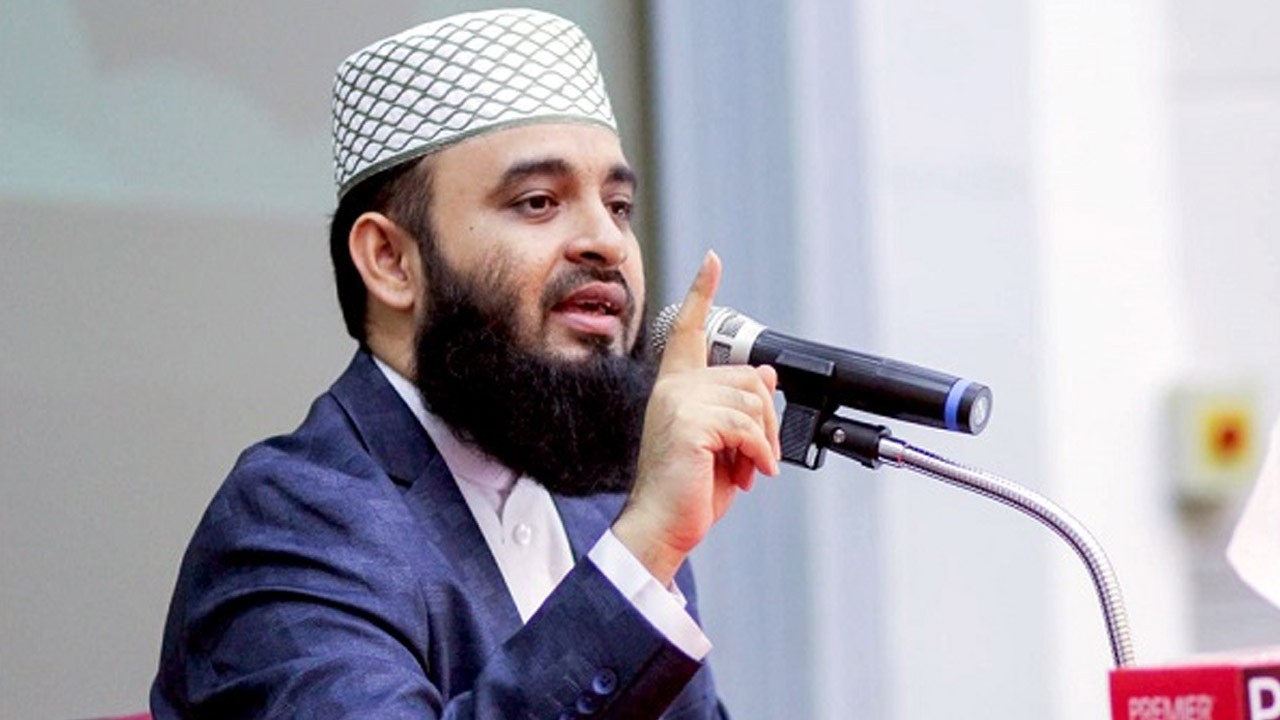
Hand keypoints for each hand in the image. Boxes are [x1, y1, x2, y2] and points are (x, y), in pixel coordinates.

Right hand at [612, 251, 780, 585]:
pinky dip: (759, 454)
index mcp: (676, 389)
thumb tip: (767, 376)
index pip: (689, 331)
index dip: (702, 293)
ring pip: (753, 402)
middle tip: (757, 458)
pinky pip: (747, 426)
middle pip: (750, 377)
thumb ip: (740, 409)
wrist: (662, 525)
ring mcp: (679, 402)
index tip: (712, 261)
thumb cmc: (688, 491)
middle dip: (767, 420)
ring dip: (764, 443)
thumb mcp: (725, 445)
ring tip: (749, 470)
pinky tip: (750, 474)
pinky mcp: (689, 421)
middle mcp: (674, 388)